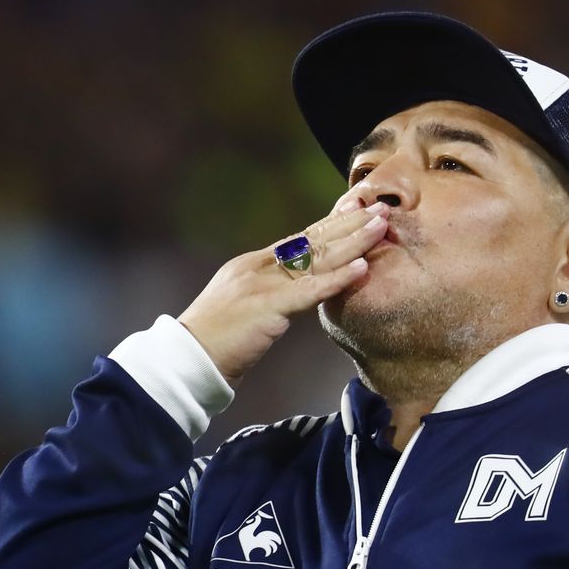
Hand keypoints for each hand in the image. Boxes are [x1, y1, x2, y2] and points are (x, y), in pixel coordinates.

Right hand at [176, 196, 388, 388]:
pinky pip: (310, 291)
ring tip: (380, 227)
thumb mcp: (242, 307)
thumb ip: (268, 294)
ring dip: (353, 242)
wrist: (188, 359)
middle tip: (380, 208)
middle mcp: (257, 268)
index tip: (355, 209)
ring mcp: (261, 285)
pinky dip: (338, 279)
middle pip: (312, 241)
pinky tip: (362, 268)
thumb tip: (295, 291)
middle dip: (349, 224)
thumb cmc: (213, 341)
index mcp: (251, 266)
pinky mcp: (266, 307)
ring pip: (316, 259)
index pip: (298, 240)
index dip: (329, 224)